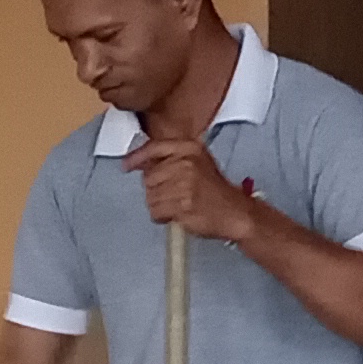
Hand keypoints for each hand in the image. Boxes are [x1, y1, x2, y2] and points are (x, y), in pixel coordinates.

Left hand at [124, 135, 261, 244]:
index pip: (155, 147)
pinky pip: (156, 211)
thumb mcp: (197, 162)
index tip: (127, 165)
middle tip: (174, 195)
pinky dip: (163, 216)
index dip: (137, 157)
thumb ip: (170, 158)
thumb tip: (140, 162)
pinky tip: (178, 213)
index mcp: (190, 148)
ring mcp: (184, 183)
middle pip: (149, 176)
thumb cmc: (214, 190)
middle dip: (156, 189)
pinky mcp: (183, 203)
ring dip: (160, 204)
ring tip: (178, 204)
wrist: (235, 212)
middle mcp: (186, 162)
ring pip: (150, 195)